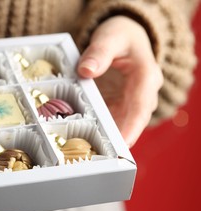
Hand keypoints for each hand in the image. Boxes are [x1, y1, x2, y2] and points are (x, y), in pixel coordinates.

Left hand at [77, 16, 162, 146]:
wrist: (124, 39)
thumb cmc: (121, 36)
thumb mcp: (111, 36)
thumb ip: (99, 52)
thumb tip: (85, 71)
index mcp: (146, 78)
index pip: (141, 107)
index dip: (132, 127)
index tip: (123, 144)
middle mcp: (141, 96)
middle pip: (130, 123)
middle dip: (116, 141)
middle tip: (99, 158)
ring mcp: (129, 104)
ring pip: (119, 125)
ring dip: (105, 139)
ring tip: (87, 154)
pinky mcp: (117, 107)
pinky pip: (108, 121)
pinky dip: (97, 130)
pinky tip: (81, 139)